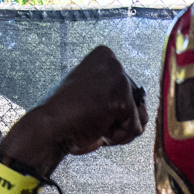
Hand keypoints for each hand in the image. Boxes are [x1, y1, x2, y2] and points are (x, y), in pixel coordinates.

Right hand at [1, 45, 147, 171]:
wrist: (49, 129)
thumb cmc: (65, 116)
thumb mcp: (94, 94)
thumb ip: (116, 94)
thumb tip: (144, 112)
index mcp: (104, 56)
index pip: (130, 90)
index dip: (112, 108)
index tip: (88, 106)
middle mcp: (113, 62)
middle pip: (138, 102)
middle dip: (118, 119)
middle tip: (90, 117)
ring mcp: (119, 78)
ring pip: (139, 116)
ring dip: (119, 129)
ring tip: (94, 122)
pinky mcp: (122, 98)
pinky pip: (135, 129)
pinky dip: (118, 137)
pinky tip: (97, 127)